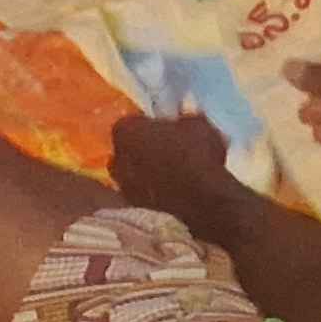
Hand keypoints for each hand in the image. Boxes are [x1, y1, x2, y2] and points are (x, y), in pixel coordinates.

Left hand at [107, 113, 234, 218]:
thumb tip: (185, 112)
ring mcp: (124, 186)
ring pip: (135, 174)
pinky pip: (144, 194)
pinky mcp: (137, 209)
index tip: (166, 129)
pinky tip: (177, 192)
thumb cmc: (197, 154)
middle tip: (170, 150)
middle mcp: (117, 159)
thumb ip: (185, 117)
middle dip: (145, 149)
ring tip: (176, 174)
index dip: (150, 125)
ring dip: (150, 173)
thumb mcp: (198, 124)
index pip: (131, 122)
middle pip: (129, 150)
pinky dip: (156, 192)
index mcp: (126, 130)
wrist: (203, 201)